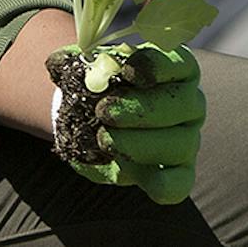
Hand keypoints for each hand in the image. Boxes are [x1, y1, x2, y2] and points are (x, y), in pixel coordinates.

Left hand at [54, 43, 205, 204]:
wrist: (99, 120)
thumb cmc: (102, 86)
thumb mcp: (92, 68)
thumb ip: (79, 64)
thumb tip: (58, 64)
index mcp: (176, 69)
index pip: (180, 63)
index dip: (156, 66)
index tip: (126, 71)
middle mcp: (189, 103)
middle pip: (183, 104)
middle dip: (140, 109)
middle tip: (103, 111)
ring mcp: (188, 138)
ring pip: (180, 144)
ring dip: (138, 143)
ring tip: (103, 138)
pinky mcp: (178, 172)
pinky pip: (180, 183)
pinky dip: (161, 183)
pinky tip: (129, 170)